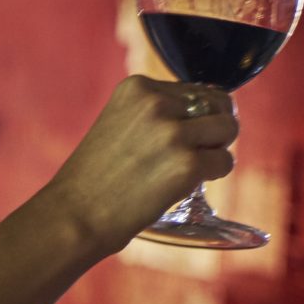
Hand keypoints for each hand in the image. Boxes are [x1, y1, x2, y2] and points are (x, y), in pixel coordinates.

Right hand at [36, 75, 238, 253]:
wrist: (75, 216)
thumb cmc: (98, 176)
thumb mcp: (120, 122)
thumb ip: (157, 111)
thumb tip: (210, 109)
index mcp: (138, 87)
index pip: (197, 90)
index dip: (197, 116)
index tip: (175, 139)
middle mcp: (157, 103)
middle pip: (219, 105)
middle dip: (214, 129)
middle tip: (192, 152)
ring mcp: (173, 132)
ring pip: (228, 129)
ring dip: (216, 150)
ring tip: (188, 168)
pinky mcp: (188, 163)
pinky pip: (225, 161)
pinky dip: (214, 175)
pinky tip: (187, 184)